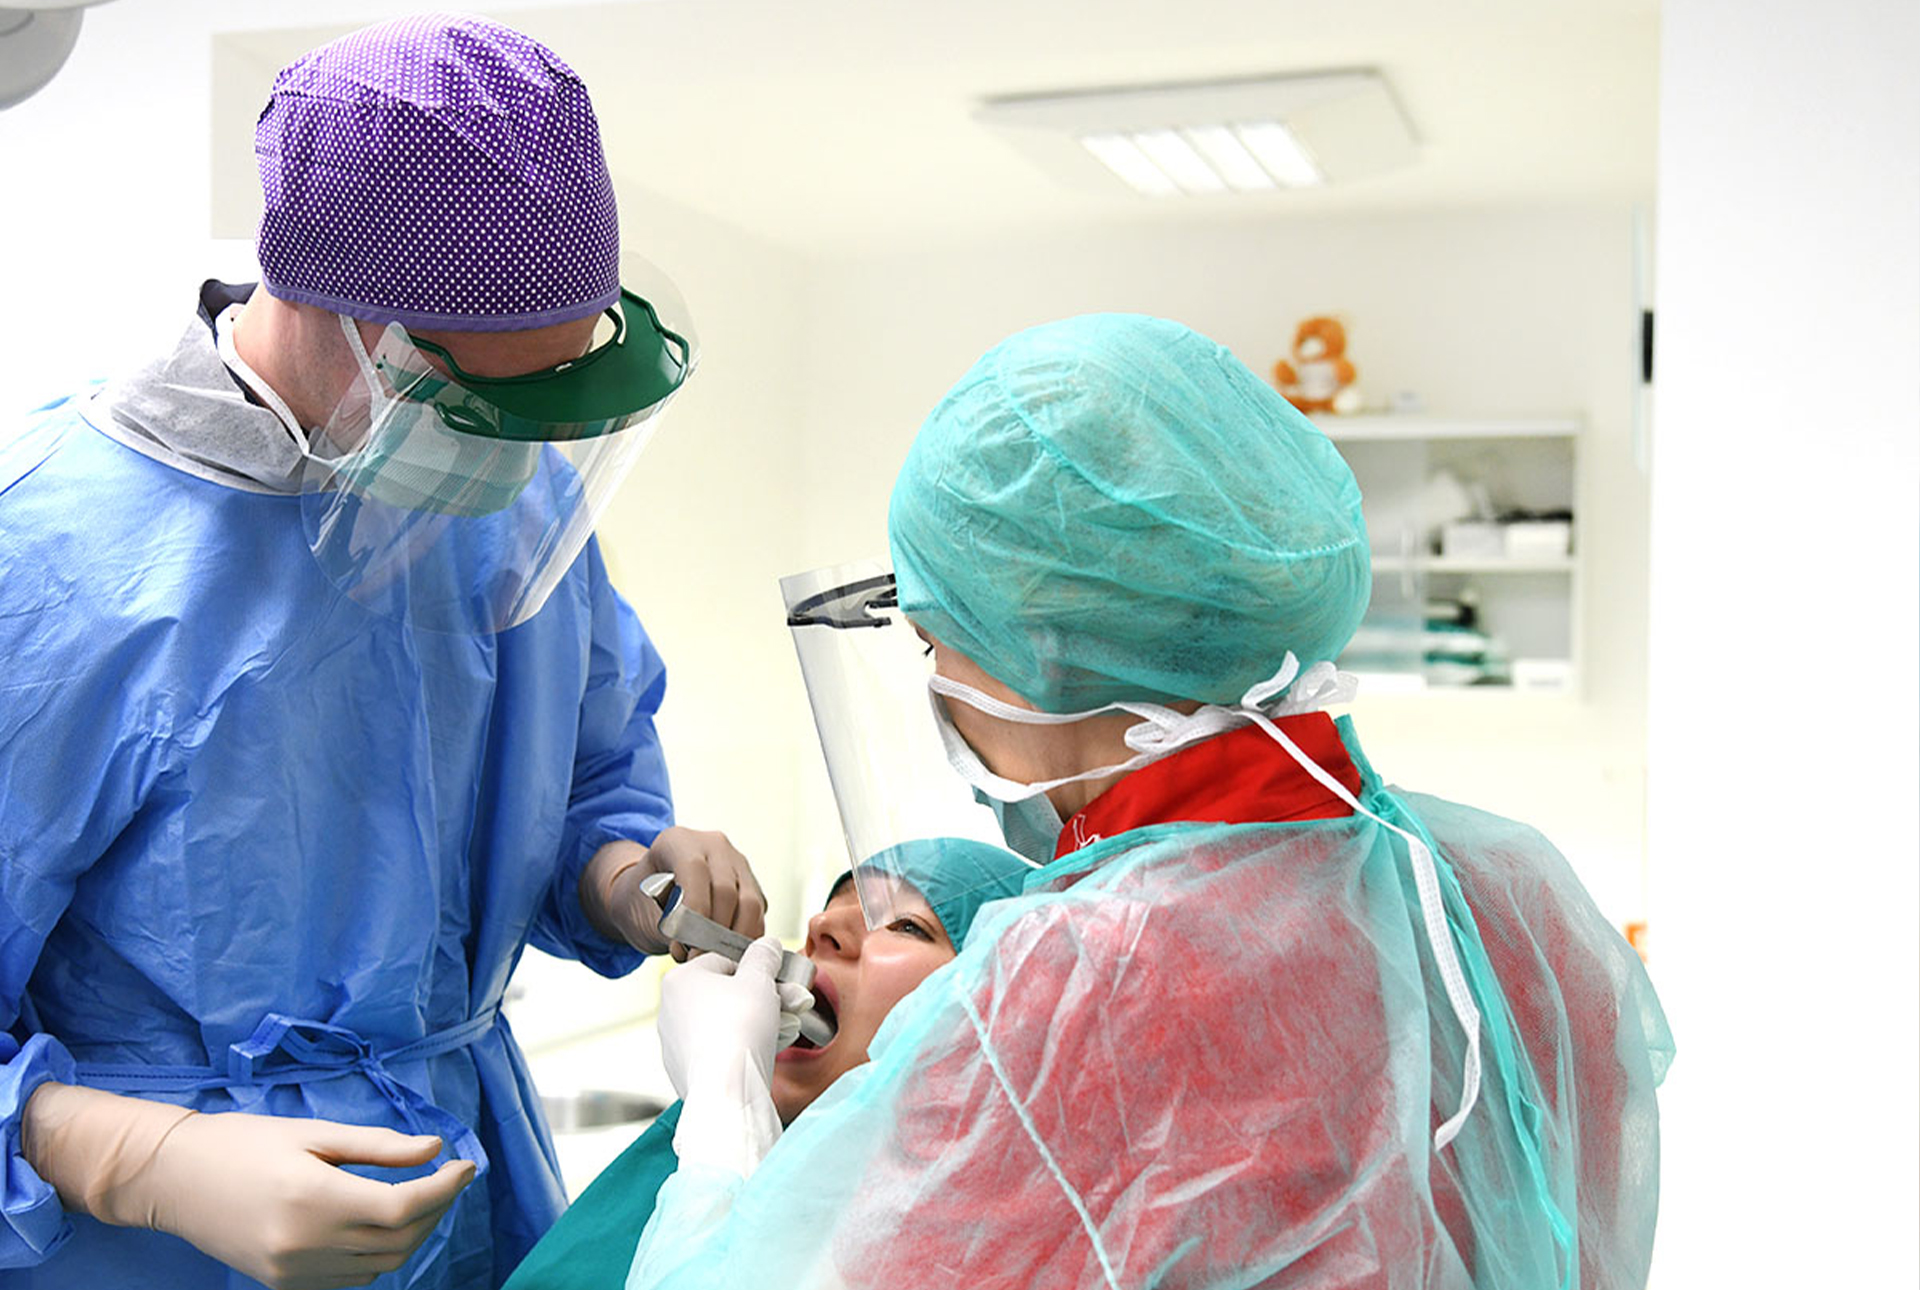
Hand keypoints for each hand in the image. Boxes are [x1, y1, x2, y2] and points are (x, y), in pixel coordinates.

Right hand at [26, 1082, 474, 1289]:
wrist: (173, 1179)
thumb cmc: (243, 1143)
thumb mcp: (313, 1132)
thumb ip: (378, 1146)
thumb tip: (435, 1148)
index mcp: (314, 1198)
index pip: (403, 1207)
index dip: (445, 1188)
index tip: (468, 1163)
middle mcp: (306, 1243)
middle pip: (400, 1240)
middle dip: (436, 1208)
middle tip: (449, 1176)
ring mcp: (294, 1271)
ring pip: (382, 1265)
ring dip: (413, 1234)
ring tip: (420, 1198)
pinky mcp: (283, 1285)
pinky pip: (353, 1278)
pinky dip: (380, 1255)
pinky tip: (380, 1224)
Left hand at [583, 828, 766, 958]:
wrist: (649, 899)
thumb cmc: (642, 903)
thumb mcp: (641, 910)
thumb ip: (668, 926)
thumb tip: (695, 949)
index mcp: (678, 841)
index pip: (694, 869)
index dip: (694, 909)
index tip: (686, 945)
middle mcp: (713, 845)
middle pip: (725, 889)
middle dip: (713, 932)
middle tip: (697, 961)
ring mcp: (736, 862)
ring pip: (750, 902)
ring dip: (733, 939)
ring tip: (714, 961)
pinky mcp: (752, 884)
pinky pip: (759, 913)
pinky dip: (747, 938)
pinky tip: (729, 955)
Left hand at [656, 937, 808, 1178]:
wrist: (726, 1092)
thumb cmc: (739, 1030)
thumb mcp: (759, 980)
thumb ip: (763, 957)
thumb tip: (766, 946)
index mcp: (679, 980)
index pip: (725, 962)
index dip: (758, 971)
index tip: (781, 983)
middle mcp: (670, 1010)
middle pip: (726, 994)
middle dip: (763, 999)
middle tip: (791, 1005)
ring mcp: (675, 1043)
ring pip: (724, 1023)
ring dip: (756, 1022)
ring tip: (784, 1028)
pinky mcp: (685, 1071)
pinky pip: (719, 1050)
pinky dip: (741, 1048)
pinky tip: (764, 1052)